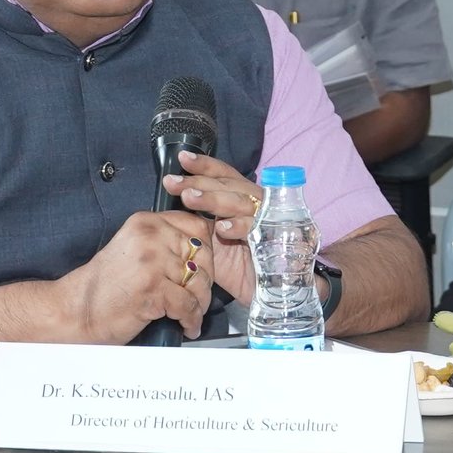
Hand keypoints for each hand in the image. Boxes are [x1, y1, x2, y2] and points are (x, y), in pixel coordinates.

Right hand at [59, 208, 216, 342]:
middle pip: (203, 256)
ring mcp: (152, 262)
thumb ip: (164, 242)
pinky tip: (187, 325)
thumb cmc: (104, 285)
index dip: (207, 251)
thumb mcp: (134, 248)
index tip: (203, 267)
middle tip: (200, 296)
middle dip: (206, 281)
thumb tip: (201, 249)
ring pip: (198, 282)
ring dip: (201, 303)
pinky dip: (191, 320)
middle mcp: (150, 237)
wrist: (75, 310)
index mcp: (146, 222)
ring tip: (194, 313)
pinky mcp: (153, 289)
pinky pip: (189, 305)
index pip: (197, 227)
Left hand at [163, 152, 260, 301]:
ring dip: (214, 199)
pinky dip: (239, 226)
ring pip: (241, 201)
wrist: (273, 294)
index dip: (205, 166)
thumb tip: (174, 207)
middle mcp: (257, 204)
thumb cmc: (242, 268)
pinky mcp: (279, 238)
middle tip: (174, 183)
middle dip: (199, 181)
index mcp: (242, 201)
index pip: (225, 176)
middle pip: (230, 185)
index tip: (182, 159)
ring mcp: (270, 219)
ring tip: (189, 198)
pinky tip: (222, 228)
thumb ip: (200, 224)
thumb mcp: (214, 244)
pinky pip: (258, 228)